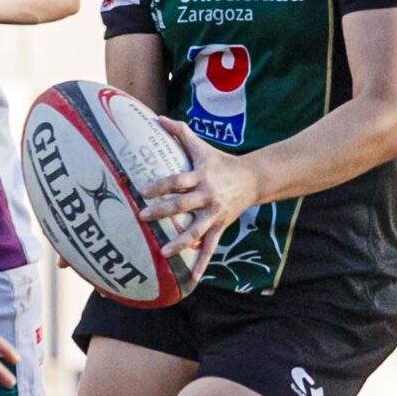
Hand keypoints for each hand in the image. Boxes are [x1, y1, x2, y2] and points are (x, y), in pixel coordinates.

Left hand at [139, 118, 258, 285]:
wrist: (254, 178)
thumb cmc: (221, 161)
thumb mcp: (202, 146)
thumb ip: (179, 132)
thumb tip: (157, 117)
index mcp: (201, 175)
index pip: (178, 180)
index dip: (161, 185)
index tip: (143, 190)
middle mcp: (207, 195)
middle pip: (183, 204)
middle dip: (163, 211)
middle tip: (143, 216)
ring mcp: (214, 213)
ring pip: (196, 229)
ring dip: (180, 241)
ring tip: (164, 251)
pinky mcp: (220, 226)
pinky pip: (210, 246)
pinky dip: (202, 262)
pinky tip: (194, 277)